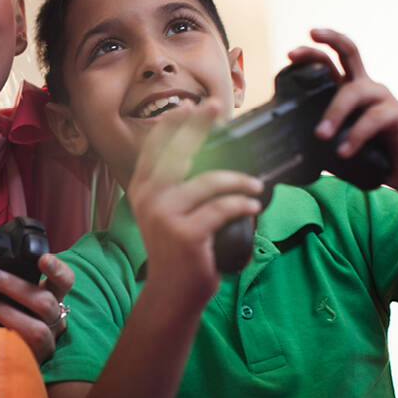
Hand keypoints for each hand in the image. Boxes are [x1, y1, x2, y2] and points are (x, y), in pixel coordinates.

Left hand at [0, 253, 74, 361]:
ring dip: (3, 311)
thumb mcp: (17, 298)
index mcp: (54, 298)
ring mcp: (47, 343)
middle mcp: (55, 320)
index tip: (42, 258)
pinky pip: (14, 349)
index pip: (65, 281)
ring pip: (35, 330)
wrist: (12, 353)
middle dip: (12, 285)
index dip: (57, 270)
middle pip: (44, 302)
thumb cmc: (13, 316)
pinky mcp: (32, 361)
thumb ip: (9, 285)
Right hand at [126, 99, 263, 305]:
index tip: (187, 106)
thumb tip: (211, 158)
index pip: (154, 148)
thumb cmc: (177, 251)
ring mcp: (164, 215)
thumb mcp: (167, 214)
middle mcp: (149, 198)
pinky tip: (253, 206)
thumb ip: (177, 188)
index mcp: (142, 190)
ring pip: (208, 181)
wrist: (171, 292)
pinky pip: (221, 209)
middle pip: (176, 152)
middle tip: (216, 107)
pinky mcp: (185, 234)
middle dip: (197, 125)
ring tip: (255, 185)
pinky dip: (242, 205)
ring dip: (238, 180)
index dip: (170, 124)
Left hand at [288, 28, 397, 190]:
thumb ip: (316, 135)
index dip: (311, 53)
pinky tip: (344, 152)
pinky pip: (374, 119)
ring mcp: (384, 98)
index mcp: (348, 89)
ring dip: (334, 113)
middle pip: (350, 52)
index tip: (289, 55)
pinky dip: (356, 135)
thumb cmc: (366, 153)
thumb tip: (280, 147)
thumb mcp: (336, 140)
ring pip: (354, 92)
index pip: (330, 61)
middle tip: (293, 53)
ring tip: (321, 136)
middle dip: (327, 41)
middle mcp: (366, 87)